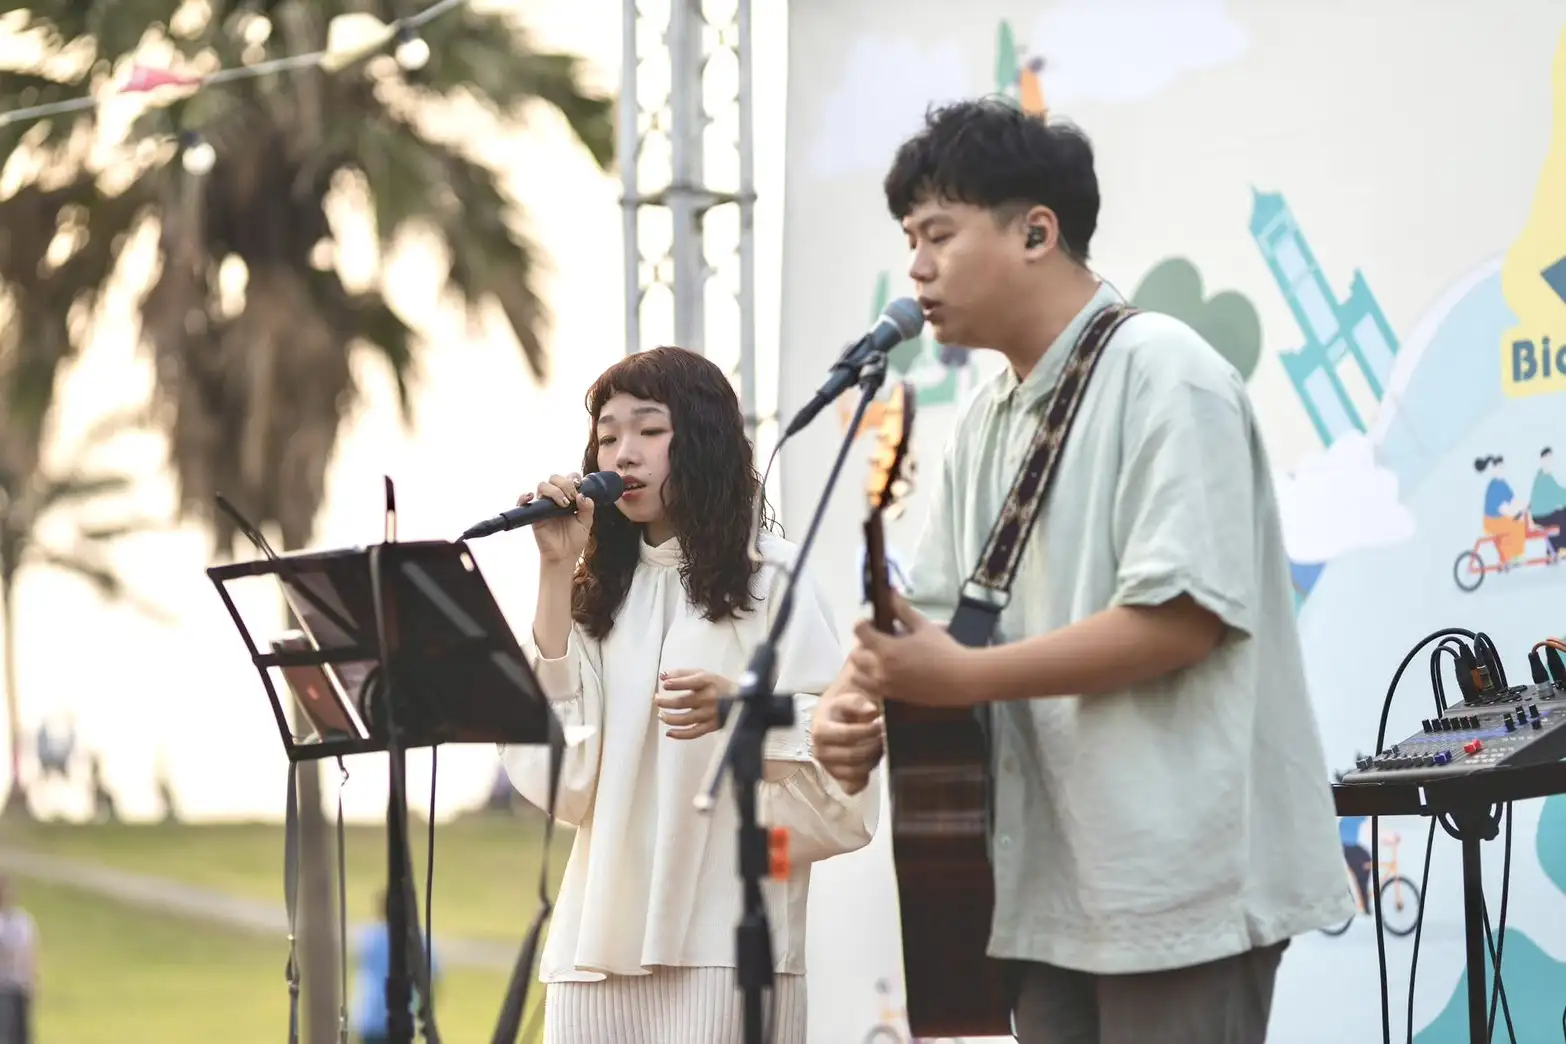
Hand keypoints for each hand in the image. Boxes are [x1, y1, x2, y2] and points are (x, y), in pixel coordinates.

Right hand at [524, 472, 593, 565]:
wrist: (564, 556)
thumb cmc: (574, 539)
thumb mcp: (586, 523)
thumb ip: (587, 509)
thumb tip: (583, 495)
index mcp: (569, 497)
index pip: (568, 478)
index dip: (573, 478)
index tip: (578, 487)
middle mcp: (555, 498)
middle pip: (554, 478)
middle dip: (565, 484)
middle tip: (571, 499)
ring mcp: (543, 505)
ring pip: (542, 486)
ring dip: (554, 491)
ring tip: (563, 504)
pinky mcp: (534, 515)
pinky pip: (523, 502)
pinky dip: (523, 497)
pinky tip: (530, 497)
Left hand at [656, 669, 734, 739]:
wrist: (741, 700)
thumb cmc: (717, 685)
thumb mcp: (703, 674)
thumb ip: (682, 674)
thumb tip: (662, 676)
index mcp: (708, 682)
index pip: (690, 682)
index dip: (675, 684)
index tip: (664, 685)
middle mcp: (709, 698)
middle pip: (682, 702)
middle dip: (665, 702)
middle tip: (657, 700)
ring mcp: (710, 714)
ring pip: (685, 719)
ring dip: (669, 718)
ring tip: (661, 715)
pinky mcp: (711, 726)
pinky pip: (693, 733)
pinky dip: (679, 734)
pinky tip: (669, 733)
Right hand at [810, 670, 883, 794]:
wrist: (837, 716)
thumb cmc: (844, 707)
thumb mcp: (848, 698)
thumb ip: (858, 702)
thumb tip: (871, 711)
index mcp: (819, 730)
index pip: (847, 735)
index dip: (868, 730)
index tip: (882, 721)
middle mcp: (819, 751)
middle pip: (852, 756)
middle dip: (874, 745)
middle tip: (886, 734)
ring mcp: (828, 767)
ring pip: (854, 773)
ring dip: (873, 760)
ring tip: (881, 745)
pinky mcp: (837, 779)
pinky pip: (852, 787)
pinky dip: (864, 778)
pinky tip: (871, 761)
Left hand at [849, 590, 972, 707]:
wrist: (961, 679)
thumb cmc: (944, 650)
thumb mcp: (923, 626)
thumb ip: (903, 611)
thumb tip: (892, 593)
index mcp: (887, 649)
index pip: (859, 632)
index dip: (862, 624)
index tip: (871, 622)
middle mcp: (881, 670)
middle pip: (855, 656)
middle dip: (861, 646)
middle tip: (875, 641)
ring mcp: (886, 686)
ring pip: (858, 677)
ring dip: (862, 667)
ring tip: (876, 660)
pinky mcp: (894, 698)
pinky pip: (871, 691)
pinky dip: (871, 682)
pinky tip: (885, 674)